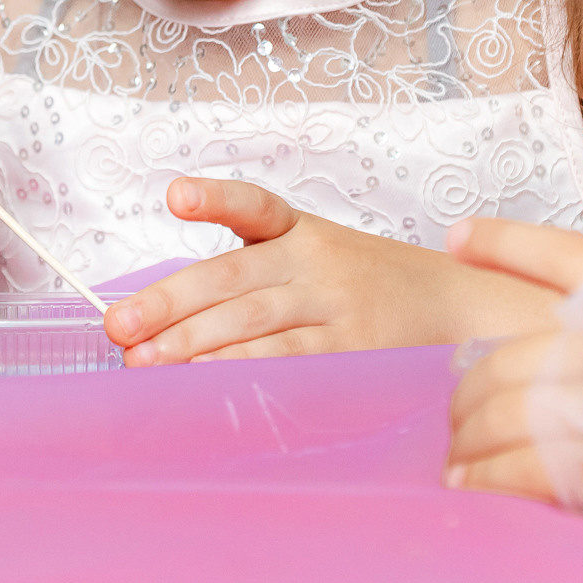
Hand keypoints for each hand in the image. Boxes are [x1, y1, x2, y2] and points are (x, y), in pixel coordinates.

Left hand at [103, 178, 556, 364]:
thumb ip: (256, 275)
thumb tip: (164, 319)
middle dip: (169, 302)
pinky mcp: (353, 353)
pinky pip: (288, 364)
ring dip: (192, 347)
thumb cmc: (373, 288)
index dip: (215, 198)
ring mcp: (337, 309)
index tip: (175, 195)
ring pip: (253, 324)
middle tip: (117, 325)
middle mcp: (318, 262)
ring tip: (143, 363)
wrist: (465, 310)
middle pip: (234, 279)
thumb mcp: (322, 258)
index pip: (255, 206)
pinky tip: (204, 386)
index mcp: (304, 231)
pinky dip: (242, 375)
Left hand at [447, 138, 582, 522]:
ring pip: (492, 413)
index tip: (454, 238)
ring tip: (457, 455)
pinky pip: (510, 467)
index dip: (497, 242)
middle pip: (502, 356)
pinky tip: (469, 481)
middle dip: (473, 386)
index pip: (550, 254)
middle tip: (462, 409)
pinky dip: (483, 476)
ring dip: (469, 436)